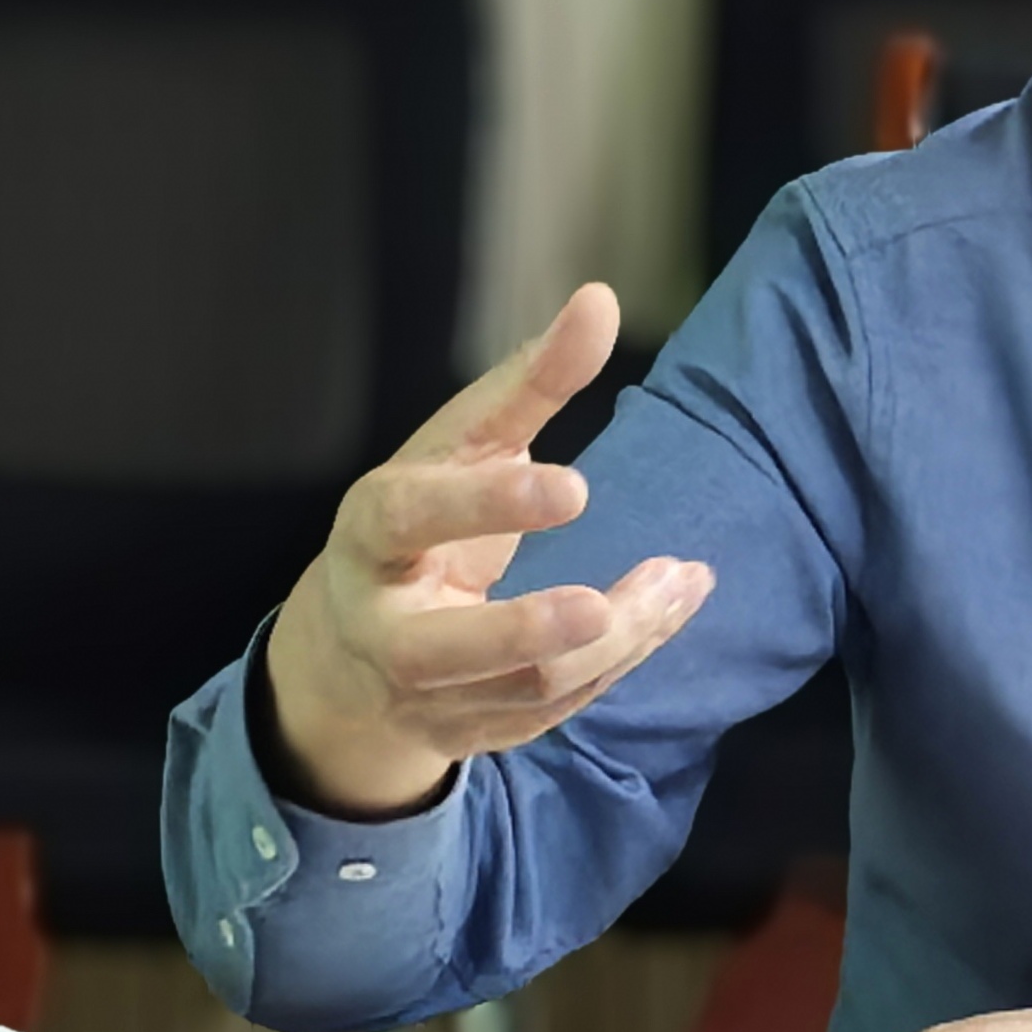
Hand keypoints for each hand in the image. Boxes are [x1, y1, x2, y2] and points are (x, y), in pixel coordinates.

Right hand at [261, 282, 713, 815]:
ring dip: (613, 642)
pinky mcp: (472, 734)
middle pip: (440, 649)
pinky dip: (621, 662)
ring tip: (679, 581)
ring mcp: (424, 694)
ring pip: (520, 689)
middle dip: (523, 630)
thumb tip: (600, 297)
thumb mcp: (464, 444)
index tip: (575, 488)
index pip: (410, 519)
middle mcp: (383, 626)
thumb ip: (530, 380)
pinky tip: (669, 610)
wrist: (352, 650)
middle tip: (601, 604)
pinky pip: (552, 714)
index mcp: (372, 535)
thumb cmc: (423, 521)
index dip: (486, 505)